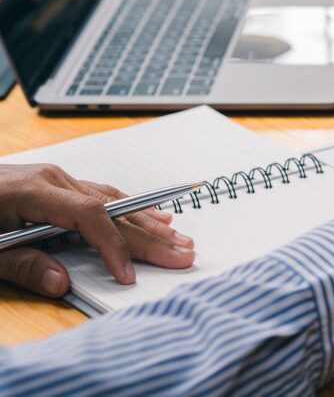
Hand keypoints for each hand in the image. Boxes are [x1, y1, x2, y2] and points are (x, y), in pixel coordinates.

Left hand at [0, 163, 194, 296]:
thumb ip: (21, 266)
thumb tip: (61, 284)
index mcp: (34, 189)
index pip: (91, 217)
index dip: (114, 247)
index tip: (128, 276)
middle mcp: (53, 179)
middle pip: (113, 208)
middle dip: (150, 235)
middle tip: (183, 253)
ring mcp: (56, 180)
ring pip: (114, 200)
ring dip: (148, 222)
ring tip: (180, 238)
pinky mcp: (55, 186)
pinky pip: (102, 197)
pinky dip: (130, 211)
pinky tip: (153, 215)